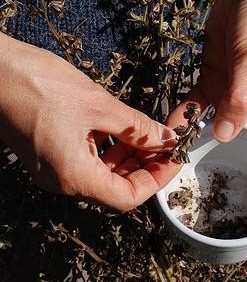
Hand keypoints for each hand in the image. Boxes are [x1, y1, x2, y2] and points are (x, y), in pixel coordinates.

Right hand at [0, 33, 178, 210]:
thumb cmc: (38, 84)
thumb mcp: (97, 104)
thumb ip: (136, 127)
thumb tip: (165, 139)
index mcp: (74, 176)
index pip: (128, 197)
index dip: (156, 179)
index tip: (173, 157)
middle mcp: (61, 181)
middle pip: (115, 186)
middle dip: (143, 165)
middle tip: (163, 141)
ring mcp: (52, 168)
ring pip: (100, 173)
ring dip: (126, 155)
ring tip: (145, 131)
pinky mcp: (47, 152)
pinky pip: (85, 159)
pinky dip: (106, 147)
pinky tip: (118, 127)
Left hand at [169, 0, 246, 225]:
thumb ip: (238, 100)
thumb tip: (223, 138)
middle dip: (235, 168)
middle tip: (215, 196)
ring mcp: (233, 92)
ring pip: (217, 127)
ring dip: (201, 144)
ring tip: (182, 168)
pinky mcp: (213, 78)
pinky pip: (198, 105)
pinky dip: (186, 117)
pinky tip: (169, 130)